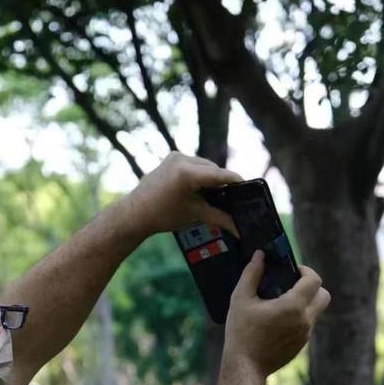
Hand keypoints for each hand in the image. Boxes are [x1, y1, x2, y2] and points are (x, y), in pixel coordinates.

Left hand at [124, 152, 242, 237]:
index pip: (220, 175)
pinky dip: (200, 175)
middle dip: (222, 183)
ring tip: (215, 195)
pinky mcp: (171, 158)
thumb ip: (220, 217)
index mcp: (188, 173)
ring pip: (205, 165)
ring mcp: (175, 156)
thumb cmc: (162, 216)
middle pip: (213, 169)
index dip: (236, 182)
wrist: (135, 213)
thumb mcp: (195, 215)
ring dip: (211, 178)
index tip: (248, 189)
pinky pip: (194, 164)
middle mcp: (182, 159)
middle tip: (231, 199)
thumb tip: (239, 228)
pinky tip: (201, 188)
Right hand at [223, 252, 330, 376]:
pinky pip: (307, 325)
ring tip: (282, 304)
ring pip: (316, 311)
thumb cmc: (241, 332)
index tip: (293, 271)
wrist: (245, 367)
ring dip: (305, 303)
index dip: (306, 271)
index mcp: (293, 306)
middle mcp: (305, 320)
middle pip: (324, 295)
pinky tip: (278, 321)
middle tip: (293, 286)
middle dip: (312, 287)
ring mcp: (305, 335)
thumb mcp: (241, 299)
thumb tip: (259, 255)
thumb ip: (251, 274)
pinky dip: (299, 318)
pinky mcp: (301, 345)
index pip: (314, 280)